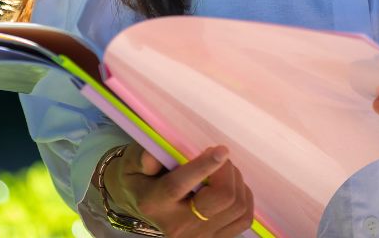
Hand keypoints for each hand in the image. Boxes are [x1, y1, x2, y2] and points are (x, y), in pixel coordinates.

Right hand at [98, 141, 255, 236]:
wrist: (142, 204)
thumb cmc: (141, 176)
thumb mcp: (134, 162)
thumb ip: (143, 157)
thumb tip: (153, 157)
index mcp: (155, 204)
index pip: (178, 186)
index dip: (203, 167)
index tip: (221, 150)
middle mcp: (177, 227)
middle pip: (220, 199)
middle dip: (226, 170)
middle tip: (218, 156)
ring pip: (236, 207)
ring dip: (236, 181)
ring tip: (222, 171)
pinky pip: (243, 218)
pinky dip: (244, 197)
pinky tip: (231, 186)